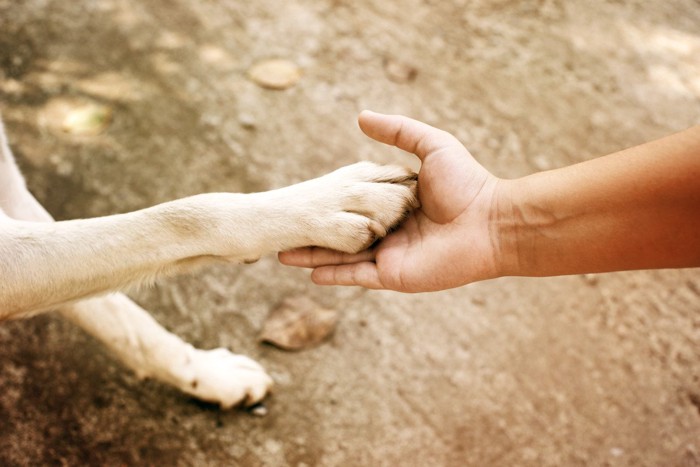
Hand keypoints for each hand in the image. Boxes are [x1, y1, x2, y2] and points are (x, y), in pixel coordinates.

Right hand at [278, 111, 508, 291]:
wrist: (490, 222)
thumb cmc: (467, 182)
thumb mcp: (431, 145)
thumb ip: (398, 131)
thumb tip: (361, 116)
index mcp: (396, 204)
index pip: (354, 205)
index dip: (329, 205)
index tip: (305, 201)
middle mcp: (390, 231)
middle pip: (342, 234)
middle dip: (313, 234)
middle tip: (285, 230)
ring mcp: (391, 255)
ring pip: (343, 256)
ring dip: (314, 256)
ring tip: (282, 255)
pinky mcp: (394, 275)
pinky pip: (358, 276)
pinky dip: (334, 274)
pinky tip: (309, 273)